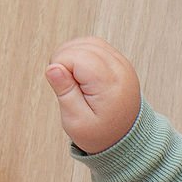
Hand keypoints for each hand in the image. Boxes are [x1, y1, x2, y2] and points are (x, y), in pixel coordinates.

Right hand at [45, 36, 141, 154]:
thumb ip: (65, 92)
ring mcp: (122, 64)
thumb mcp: (77, 121)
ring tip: (74, 80)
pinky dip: (83, 55)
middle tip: (68, 86)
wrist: (128, 140)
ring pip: (88, 42)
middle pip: (81, 46)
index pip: (74, 56)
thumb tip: (53, 67)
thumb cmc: (102, 134)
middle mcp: (120, 70)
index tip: (65, 88)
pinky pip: (97, 47)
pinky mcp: (120, 63)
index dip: (60, 67)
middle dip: (65, 60)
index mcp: (109, 84)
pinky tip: (81, 74)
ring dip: (73, 55)